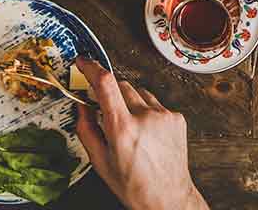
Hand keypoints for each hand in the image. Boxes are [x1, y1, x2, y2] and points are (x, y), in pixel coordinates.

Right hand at [73, 58, 207, 209]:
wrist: (168, 198)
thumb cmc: (133, 185)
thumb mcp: (100, 162)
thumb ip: (87, 130)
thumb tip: (81, 107)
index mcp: (123, 129)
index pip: (105, 84)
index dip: (92, 67)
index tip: (83, 62)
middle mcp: (145, 117)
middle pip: (121, 85)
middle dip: (110, 94)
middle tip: (106, 112)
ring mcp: (164, 115)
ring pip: (139, 93)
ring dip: (130, 103)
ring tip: (131, 130)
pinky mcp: (177, 118)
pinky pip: (156, 104)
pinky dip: (147, 112)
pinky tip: (147, 133)